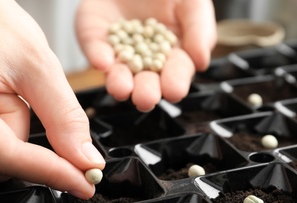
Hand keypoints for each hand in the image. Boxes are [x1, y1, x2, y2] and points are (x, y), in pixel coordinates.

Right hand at [0, 0, 104, 198]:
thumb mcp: (34, 64)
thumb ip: (62, 117)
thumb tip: (84, 158)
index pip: (13, 159)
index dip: (56, 174)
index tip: (87, 183)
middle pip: (6, 161)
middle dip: (37, 143)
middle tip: (50, 111)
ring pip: (1, 151)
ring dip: (20, 126)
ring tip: (11, 85)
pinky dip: (9, 121)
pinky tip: (5, 93)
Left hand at [75, 0, 216, 111]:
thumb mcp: (193, 4)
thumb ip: (200, 31)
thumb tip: (201, 62)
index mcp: (174, 55)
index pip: (176, 74)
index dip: (175, 83)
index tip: (174, 90)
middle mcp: (146, 59)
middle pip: (146, 81)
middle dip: (146, 92)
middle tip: (145, 99)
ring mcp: (119, 50)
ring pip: (118, 73)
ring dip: (120, 83)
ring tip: (122, 89)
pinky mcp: (95, 37)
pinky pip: (95, 49)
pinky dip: (98, 55)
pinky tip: (103, 61)